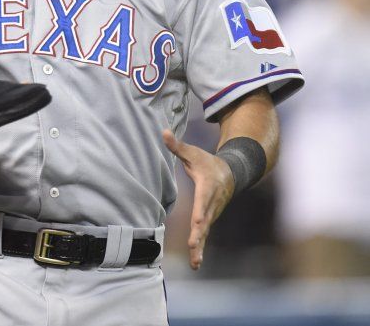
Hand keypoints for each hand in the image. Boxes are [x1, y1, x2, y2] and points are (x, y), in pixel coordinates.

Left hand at [162, 129, 233, 270]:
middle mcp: (212, 203)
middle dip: (199, 233)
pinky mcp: (209, 219)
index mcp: (207, 187)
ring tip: (195, 263)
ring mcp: (212, 213)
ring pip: (205, 231)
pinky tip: (195, 263)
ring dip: (200, 247)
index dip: (201, 210)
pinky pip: (204, 234)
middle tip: (192, 245)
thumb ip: (177, 145)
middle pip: (205, 220)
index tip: (198, 221)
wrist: (232, 173)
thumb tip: (163, 131)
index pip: (203, 200)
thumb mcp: (193, 152)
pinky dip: (200, 248)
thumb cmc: (207, 162)